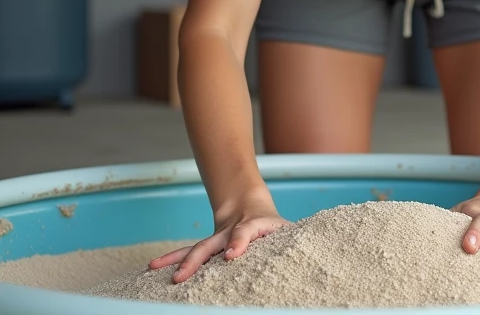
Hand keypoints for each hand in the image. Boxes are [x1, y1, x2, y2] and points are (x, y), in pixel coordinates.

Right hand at [148, 188, 290, 283]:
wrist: (248, 202)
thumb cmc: (274, 224)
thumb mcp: (288, 229)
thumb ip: (296, 239)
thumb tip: (325, 254)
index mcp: (256, 226)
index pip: (247, 232)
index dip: (240, 241)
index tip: (232, 255)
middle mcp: (232, 231)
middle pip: (213, 244)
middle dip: (198, 260)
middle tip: (183, 277)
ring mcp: (216, 237)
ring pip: (196, 248)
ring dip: (180, 261)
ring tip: (163, 275)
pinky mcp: (207, 245)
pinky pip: (187, 252)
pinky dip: (172, 260)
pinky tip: (154, 270)